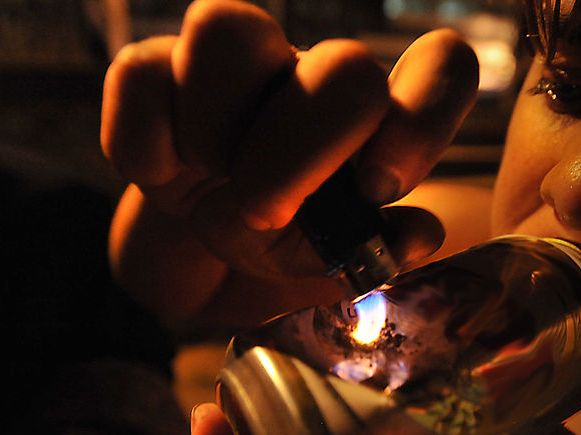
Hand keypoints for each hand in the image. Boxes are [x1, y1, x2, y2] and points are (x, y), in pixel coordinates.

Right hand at [100, 0, 477, 321]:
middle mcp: (310, 74)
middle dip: (301, 151)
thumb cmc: (276, 242)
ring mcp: (232, 64)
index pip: (441, 66)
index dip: (423, 119)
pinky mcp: (153, 71)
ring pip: (222, 26)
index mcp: (371, 119)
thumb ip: (373, 253)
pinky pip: (139, 76)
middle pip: (343, 63)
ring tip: (209, 183)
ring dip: (212, 132)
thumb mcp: (326, 263)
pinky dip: (144, 145)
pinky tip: (161, 177)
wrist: (197, 252)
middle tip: (264, 212)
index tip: (377, 190)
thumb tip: (417, 234)